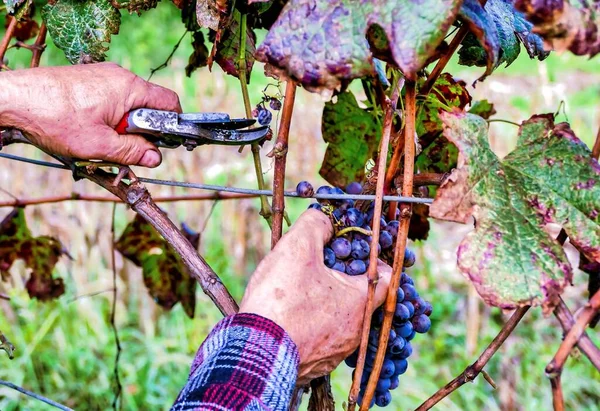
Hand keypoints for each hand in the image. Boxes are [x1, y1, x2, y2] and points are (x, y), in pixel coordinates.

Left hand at [0, 62, 180, 166]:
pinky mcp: (90, 79)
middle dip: (142, 129)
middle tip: (124, 147)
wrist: (14, 98)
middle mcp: (120, 76)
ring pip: (129, 104)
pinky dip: (108, 116)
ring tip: (101, 139)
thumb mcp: (99, 144)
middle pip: (149, 105)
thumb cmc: (55, 118)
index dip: (172, 126)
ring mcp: (104, 75)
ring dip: (123, 125)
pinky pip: (112, 99)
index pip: (169, 103)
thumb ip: (132, 151)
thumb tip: (155, 158)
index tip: (163, 145)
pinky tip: (89, 128)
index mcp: (130, 88)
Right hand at [239, 209, 391, 383]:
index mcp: (361, 302)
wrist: (255, 353)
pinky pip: (321, 339)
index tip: (358, 250)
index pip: (385, 277)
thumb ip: (315, 224)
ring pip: (341, 320)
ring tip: (303, 291)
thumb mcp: (297, 247)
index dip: (373, 259)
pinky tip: (291, 316)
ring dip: (328, 304)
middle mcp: (356, 331)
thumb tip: (323, 218)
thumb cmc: (281, 300)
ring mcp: (337, 353)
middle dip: (345, 279)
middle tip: (324, 266)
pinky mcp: (316, 365)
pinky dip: (312, 325)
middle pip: (360, 298)